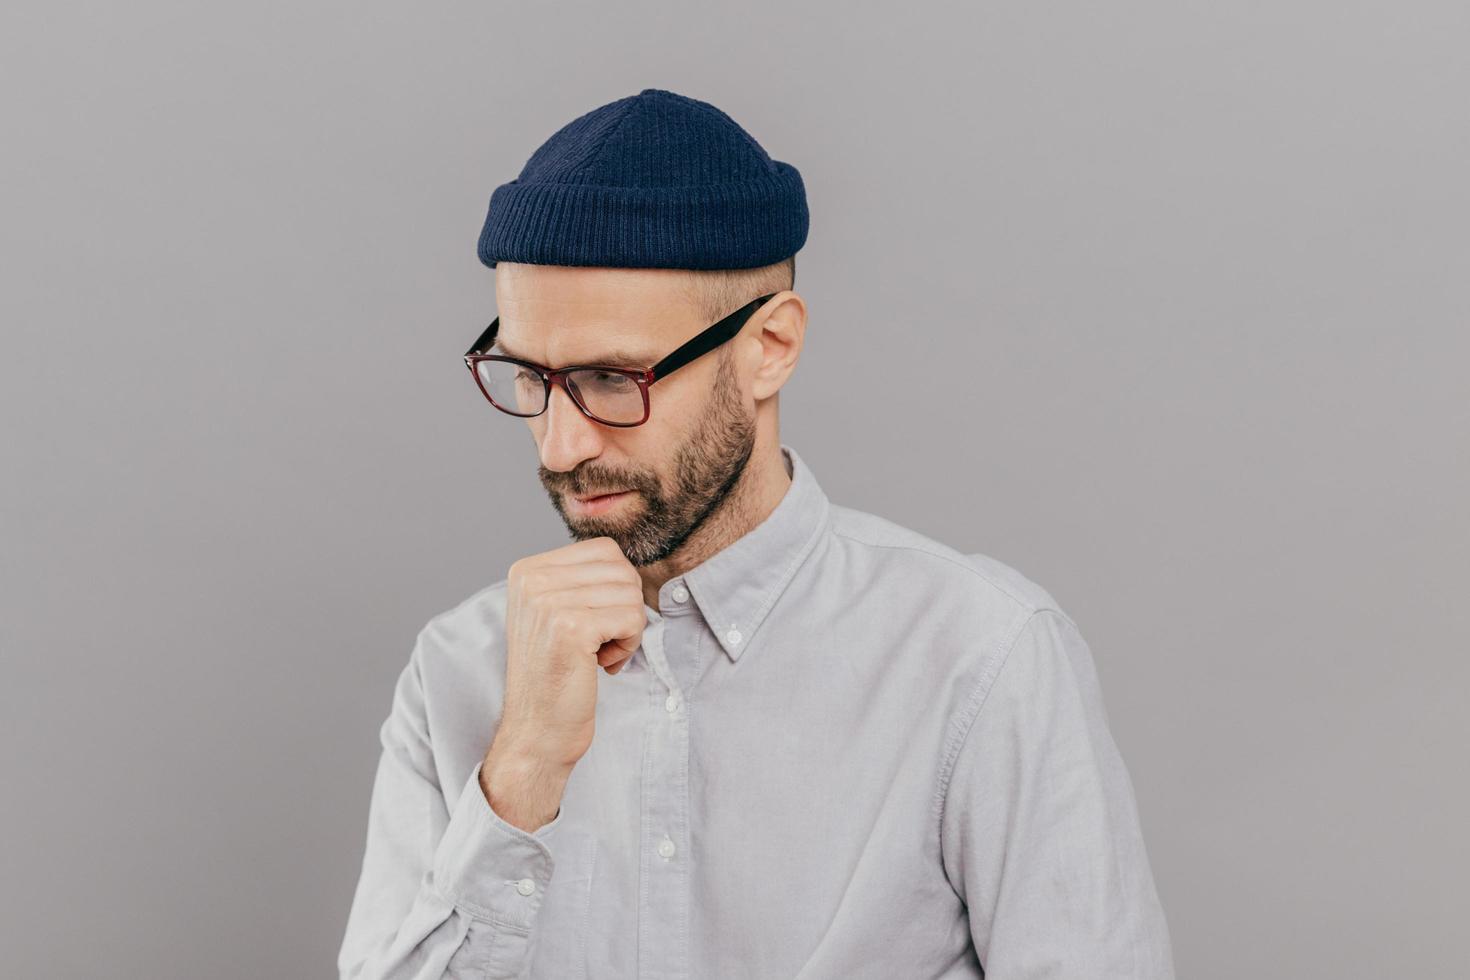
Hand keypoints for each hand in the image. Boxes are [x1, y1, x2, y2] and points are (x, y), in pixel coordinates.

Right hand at [492, 536, 645, 773]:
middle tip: (601, 642)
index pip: (605, 550)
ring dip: (628, 629)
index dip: (616, 588)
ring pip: (631, 593)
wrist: (536, 730)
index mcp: (528, 570)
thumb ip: (581, 579)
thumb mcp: (555, 613)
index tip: (593, 623)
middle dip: (625, 607)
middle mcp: (532, 579)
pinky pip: (632, 617)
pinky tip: (603, 664)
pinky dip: (628, 645)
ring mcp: (549, 602)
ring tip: (599, 654)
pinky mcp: (571, 627)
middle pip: (621, 569)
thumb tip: (625, 559)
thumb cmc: (556, 674)